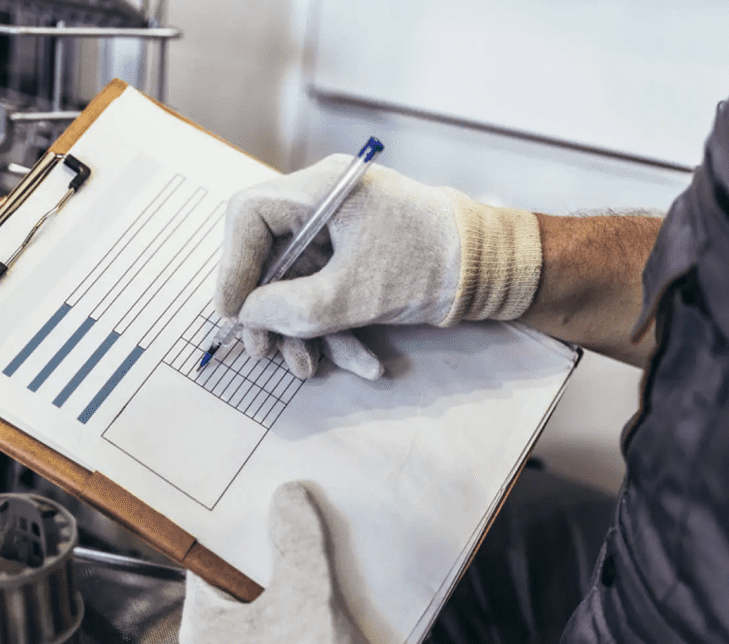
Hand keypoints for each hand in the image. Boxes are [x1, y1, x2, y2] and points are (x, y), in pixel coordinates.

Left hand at [179, 481, 430, 643]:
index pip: (208, 563)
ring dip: (298, 585)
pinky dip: (312, 615)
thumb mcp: (305, 590)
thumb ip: (295, 536)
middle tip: (297, 524)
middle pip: (245, 585)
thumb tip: (288, 498)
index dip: (235, 533)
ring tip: (323, 556)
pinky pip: (294, 636)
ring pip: (273, 610)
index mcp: (205, 630)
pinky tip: (339, 598)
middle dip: (274, 556)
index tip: (258, 508)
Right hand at [216, 155, 544, 378]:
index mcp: (321, 190)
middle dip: (267, 311)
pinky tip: (359, 362)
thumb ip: (288, 308)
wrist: (497, 271)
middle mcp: (326, 203)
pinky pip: (327, 291)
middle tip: (263, 351)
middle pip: (268, 255)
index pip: (249, 216)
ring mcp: (342, 230)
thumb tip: (246, 316)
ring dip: (301, 330)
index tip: (233, 312)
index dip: (232, 266)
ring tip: (307, 369)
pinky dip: (334, 328)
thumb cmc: (433, 265)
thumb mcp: (350, 295)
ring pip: (297, 281)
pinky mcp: (358, 257)